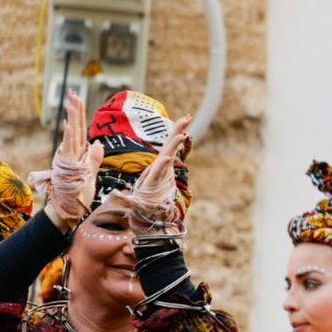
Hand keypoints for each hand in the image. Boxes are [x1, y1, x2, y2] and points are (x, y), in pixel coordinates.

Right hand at [45, 92, 104, 231]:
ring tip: (72, 102)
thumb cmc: (79, 193)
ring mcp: (68, 158)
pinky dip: (68, 136)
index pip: (80, 129)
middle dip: (74, 109)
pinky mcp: (67, 165)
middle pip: (74, 127)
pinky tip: (68, 124)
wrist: (68, 207)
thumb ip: (94, 157)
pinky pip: (69, 148)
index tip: (78, 99)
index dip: (79, 114)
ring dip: (72, 118)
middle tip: (72, 92)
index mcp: (79, 153)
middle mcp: (72, 152)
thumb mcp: (92, 172)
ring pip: (71, 134)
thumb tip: (97, 142)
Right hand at [124, 114, 191, 236]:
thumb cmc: (153, 196)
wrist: (143, 214)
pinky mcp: (151, 184)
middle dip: (177, 130)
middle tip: (187, 117)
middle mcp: (158, 166)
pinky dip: (163, 165)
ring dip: (173, 146)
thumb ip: (167, 168)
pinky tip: (169, 158)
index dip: (178, 130)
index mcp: (162, 163)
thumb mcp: (164, 178)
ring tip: (182, 135)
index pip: (171, 143)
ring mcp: (155, 174)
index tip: (188, 117)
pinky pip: (157, 173)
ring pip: (165, 157)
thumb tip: (173, 158)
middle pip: (169, 145)